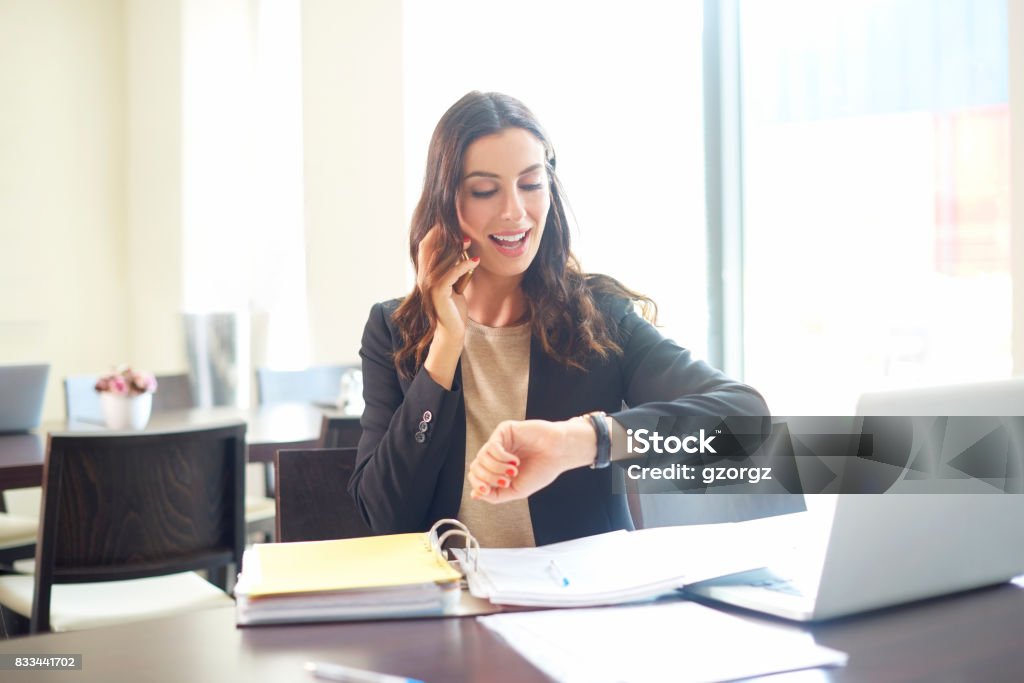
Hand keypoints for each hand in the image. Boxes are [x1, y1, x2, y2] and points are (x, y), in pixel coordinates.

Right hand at [417, 225, 476, 388]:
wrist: (453, 330)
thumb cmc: (454, 307)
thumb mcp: (455, 283)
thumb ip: (454, 268)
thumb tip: (464, 249)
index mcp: (426, 273)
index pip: (425, 246)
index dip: (435, 233)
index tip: (450, 223)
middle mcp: (424, 277)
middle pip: (429, 248)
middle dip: (444, 236)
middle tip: (461, 228)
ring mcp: (429, 285)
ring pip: (439, 260)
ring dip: (456, 249)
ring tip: (469, 241)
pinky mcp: (438, 293)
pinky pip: (450, 274)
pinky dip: (463, 266)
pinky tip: (475, 261)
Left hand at [467, 419, 596, 502]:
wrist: (559, 454)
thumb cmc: (542, 470)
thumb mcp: (517, 490)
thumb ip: (496, 495)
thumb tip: (475, 495)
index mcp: (497, 467)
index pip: (476, 475)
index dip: (478, 484)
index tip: (488, 491)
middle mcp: (496, 454)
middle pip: (475, 467)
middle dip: (488, 478)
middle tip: (506, 480)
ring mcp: (500, 441)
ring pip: (482, 457)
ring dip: (497, 469)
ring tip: (514, 471)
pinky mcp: (505, 430)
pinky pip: (492, 446)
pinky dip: (501, 458)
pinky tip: (515, 461)